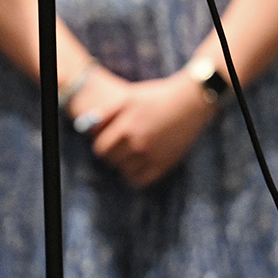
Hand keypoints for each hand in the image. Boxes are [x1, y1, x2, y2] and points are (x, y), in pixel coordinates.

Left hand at [86, 74, 216, 187]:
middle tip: (119, 149)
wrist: (190, 101)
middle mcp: (138, 143)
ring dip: (125, 165)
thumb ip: (106, 114)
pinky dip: (137, 176)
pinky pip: (141, 180)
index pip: (101, 149)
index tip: (108, 141)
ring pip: (125, 172)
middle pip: (112, 161)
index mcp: (126, 126)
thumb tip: (87, 129)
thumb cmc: (157, 96)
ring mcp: (153, 155)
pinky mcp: (166, 164)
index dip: (102, 146)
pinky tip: (140, 165)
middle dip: (112, 155)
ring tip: (131, 155)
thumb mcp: (129, 97)